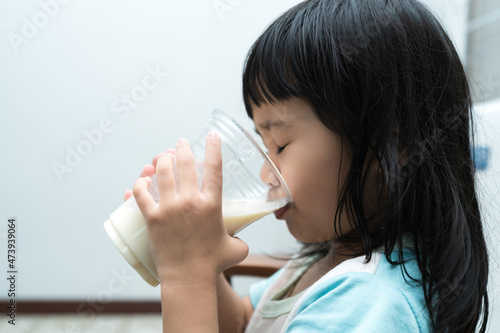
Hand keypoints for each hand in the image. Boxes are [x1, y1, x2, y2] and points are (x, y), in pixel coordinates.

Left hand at [132, 132, 248, 285]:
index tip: (211, 134)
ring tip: (164, 157)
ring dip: (163, 160)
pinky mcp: (152, 217)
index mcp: (212, 205)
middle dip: (183, 148)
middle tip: (181, 143)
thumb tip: (240, 239)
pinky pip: (141, 193)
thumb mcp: (235, 249)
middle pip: (184, 163)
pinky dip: (140, 184)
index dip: (213, 147)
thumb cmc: (213, 264)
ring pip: (163, 172)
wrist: (188, 278)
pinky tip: (142, 180)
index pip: (214, 169)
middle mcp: (191, 201)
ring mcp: (169, 208)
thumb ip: (239, 239)